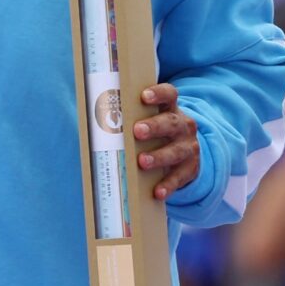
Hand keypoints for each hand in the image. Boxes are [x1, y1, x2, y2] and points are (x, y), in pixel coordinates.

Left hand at [134, 81, 199, 200]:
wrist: (186, 154)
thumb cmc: (157, 135)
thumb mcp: (151, 122)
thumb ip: (131, 118)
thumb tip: (94, 121)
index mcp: (170, 110)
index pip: (169, 95)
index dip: (159, 93)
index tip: (144, 96)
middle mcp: (183, 126)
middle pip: (171, 123)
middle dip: (154, 126)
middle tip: (137, 131)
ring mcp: (188, 147)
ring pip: (176, 151)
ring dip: (159, 156)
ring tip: (142, 161)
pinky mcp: (191, 168)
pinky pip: (180, 177)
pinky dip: (168, 184)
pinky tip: (157, 191)